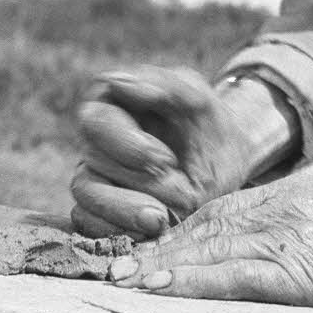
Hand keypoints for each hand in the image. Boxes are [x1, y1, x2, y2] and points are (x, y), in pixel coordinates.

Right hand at [70, 65, 287, 238]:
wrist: (226, 167)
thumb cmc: (209, 127)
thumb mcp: (199, 100)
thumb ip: (165, 84)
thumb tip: (119, 80)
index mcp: (113, 104)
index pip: (97, 120)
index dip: (128, 144)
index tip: (166, 160)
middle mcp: (98, 140)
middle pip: (94, 160)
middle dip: (137, 180)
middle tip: (180, 190)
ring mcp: (96, 176)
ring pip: (86, 194)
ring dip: (123, 210)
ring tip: (162, 220)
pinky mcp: (100, 209)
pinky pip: (87, 222)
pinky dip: (115, 231)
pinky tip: (148, 233)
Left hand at [107, 179, 312, 312]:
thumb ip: (303, 240)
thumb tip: (281, 264)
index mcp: (292, 198)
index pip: (220, 214)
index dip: (179, 235)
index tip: (145, 255)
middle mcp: (281, 206)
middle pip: (204, 224)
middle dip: (157, 247)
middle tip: (112, 267)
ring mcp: (288, 232)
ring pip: (208, 244)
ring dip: (159, 263)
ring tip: (119, 280)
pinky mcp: (297, 264)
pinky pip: (231, 271)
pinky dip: (190, 277)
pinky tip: (158, 286)